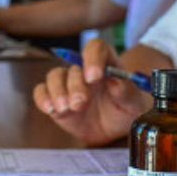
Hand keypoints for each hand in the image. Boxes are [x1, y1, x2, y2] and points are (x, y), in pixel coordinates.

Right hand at [32, 40, 149, 145]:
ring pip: (54, 76)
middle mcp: (84, 70)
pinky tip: (51, 109)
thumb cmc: (127, 108)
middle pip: (73, 68)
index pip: (96, 48)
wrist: (116, 127)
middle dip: (75, 86)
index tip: (94, 77)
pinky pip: (42, 92)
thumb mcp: (134, 102)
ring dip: (57, 92)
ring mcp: (68, 84)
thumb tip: (116, 82)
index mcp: (106, 62)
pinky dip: (43, 99)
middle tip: (80, 103)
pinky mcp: (56, 99)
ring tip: (66, 109)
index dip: (93, 58)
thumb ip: (126, 92)